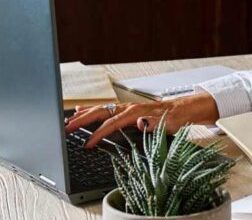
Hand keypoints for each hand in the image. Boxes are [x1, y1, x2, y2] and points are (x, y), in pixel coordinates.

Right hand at [64, 91, 219, 147]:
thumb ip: (153, 123)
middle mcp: (128, 108)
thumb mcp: (168, 124)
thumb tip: (139, 122)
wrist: (184, 109)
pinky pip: (105, 109)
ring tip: (68, 121)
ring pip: (99, 109)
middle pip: (99, 113)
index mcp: (135, 112)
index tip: (87, 144)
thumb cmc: (176, 118)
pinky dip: (91, 110)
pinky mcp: (126, 110)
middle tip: (66, 129)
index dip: (98, 134)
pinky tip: (81, 110)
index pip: (111, 123)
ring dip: (83, 115)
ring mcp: (126, 108)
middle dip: (82, 121)